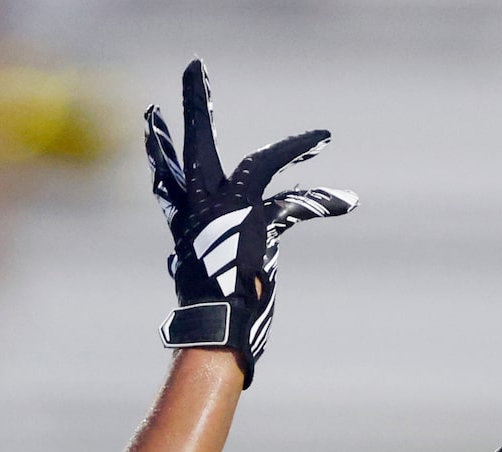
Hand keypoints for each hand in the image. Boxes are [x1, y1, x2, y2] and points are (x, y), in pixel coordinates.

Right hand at [145, 59, 356, 387]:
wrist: (218, 334)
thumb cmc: (212, 319)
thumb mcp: (196, 280)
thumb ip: (189, 260)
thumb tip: (177, 265)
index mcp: (188, 223)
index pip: (169, 178)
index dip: (163, 152)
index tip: (153, 120)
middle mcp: (202, 210)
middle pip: (196, 146)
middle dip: (195, 105)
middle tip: (195, 66)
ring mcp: (228, 213)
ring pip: (260, 165)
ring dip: (294, 148)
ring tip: (323, 136)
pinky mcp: (256, 223)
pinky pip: (295, 204)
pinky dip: (323, 203)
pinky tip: (349, 202)